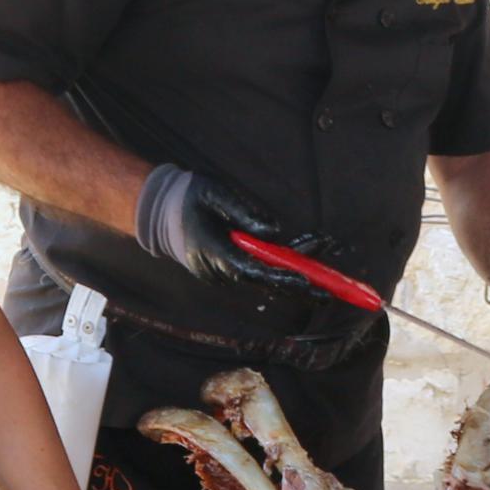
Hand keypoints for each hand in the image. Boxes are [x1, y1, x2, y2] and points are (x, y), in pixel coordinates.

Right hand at [135, 162, 319, 295]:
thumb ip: (244, 213)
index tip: (305, 281)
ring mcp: (222, 273)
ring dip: (293, 270)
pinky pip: (257, 271)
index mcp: (214, 253)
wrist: (161, 213)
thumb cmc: (189, 198)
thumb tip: (275, 231)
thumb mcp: (216, 195)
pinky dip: (280, 264)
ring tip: (322, 250)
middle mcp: (219, 270)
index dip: (280, 277)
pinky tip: (301, 250)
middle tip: (328, 294)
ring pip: (263, 277)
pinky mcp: (227, 269)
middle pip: (264, 283)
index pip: (252, 271)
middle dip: (297, 287)